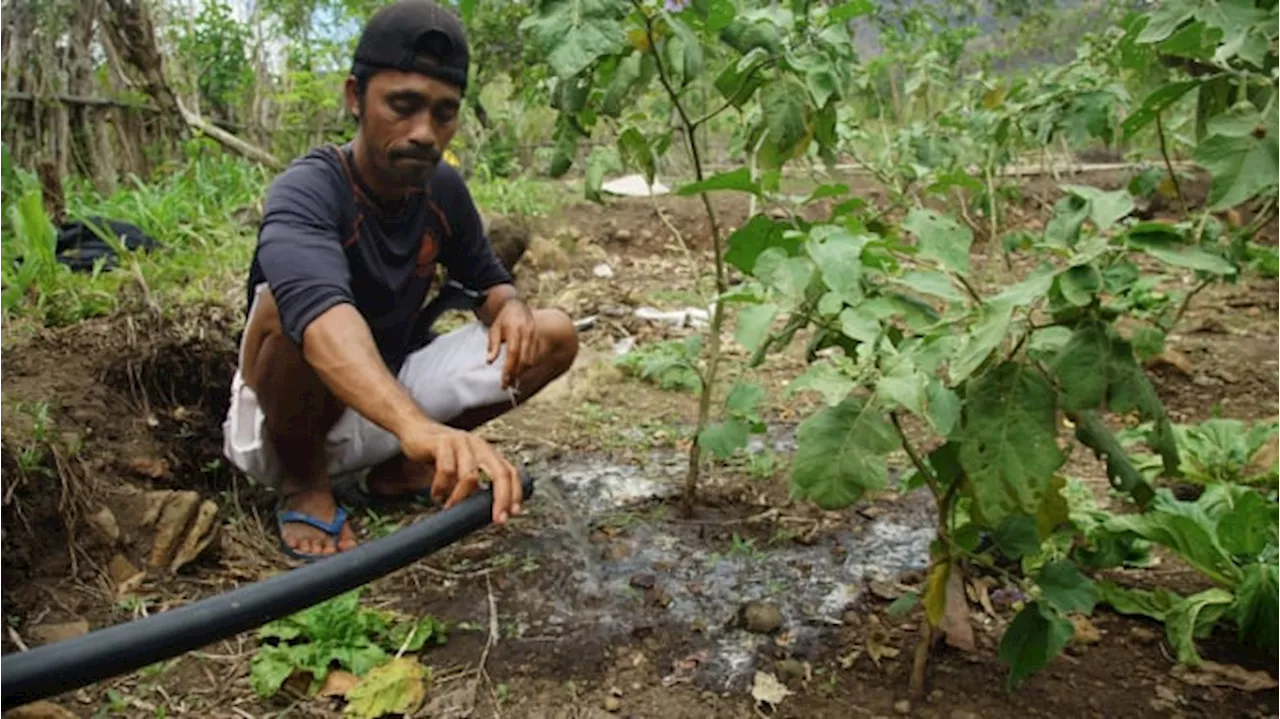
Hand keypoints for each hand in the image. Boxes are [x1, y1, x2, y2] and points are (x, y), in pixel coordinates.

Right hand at [400, 423, 522, 523]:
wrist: (416, 428)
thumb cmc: (441, 451)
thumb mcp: (463, 465)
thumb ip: (474, 483)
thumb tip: (482, 510)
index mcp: (487, 451)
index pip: (510, 471)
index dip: (515, 492)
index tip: (513, 512)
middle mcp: (479, 445)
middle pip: (499, 472)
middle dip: (501, 498)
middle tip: (497, 518)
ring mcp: (462, 442)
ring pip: (470, 475)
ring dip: (461, 497)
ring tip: (451, 506)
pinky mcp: (442, 442)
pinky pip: (446, 469)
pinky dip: (441, 486)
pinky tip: (436, 494)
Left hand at [487, 298, 537, 388]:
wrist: (516, 306)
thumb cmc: (502, 319)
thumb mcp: (494, 329)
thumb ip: (493, 345)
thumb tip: (489, 361)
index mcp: (515, 330)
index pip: (513, 353)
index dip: (509, 369)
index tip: (504, 381)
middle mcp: (527, 333)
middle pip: (524, 359)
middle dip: (516, 374)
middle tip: (507, 385)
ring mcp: (534, 336)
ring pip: (531, 359)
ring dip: (522, 372)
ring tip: (513, 380)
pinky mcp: (537, 339)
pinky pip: (534, 356)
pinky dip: (527, 365)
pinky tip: (520, 371)